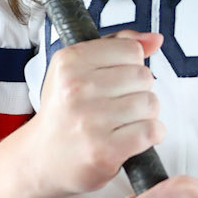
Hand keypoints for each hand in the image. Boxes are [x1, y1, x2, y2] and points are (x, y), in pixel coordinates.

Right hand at [25, 31, 164, 197]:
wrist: (42, 159)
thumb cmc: (65, 111)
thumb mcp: (78, 69)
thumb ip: (117, 46)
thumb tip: (156, 39)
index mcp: (69, 61)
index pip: (131, 49)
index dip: (129, 66)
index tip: (113, 81)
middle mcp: (76, 88)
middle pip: (144, 76)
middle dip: (138, 91)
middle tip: (116, 106)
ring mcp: (90, 121)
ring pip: (150, 103)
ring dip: (145, 114)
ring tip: (123, 122)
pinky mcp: (104, 150)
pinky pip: (151, 131)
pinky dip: (151, 134)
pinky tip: (133, 137)